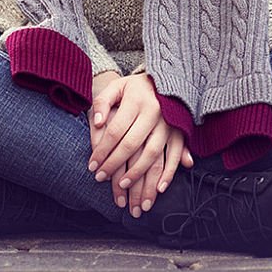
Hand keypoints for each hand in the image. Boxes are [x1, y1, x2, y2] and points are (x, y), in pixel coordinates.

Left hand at [87, 72, 192, 215]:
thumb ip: (102, 102)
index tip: (92, 167)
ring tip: (127, 192)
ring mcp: (169, 125)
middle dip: (115, 165)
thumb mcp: (116, 87)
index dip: (102, 151)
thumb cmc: (135, 87)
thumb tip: (97, 121)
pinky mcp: (179, 132)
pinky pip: (174, 156)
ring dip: (141, 177)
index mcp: (136, 102)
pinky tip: (159, 189)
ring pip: (153, 155)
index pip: (115, 131)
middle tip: (102, 180)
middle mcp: (154, 114)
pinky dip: (169, 174)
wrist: (166, 79)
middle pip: (132, 145)